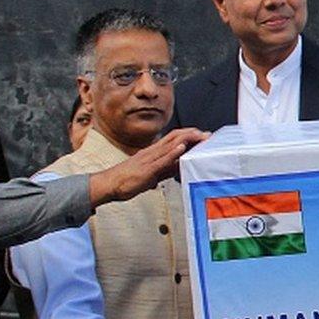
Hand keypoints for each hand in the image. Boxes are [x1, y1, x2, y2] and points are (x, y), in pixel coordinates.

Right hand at [89, 128, 209, 205]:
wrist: (109, 184)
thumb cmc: (127, 180)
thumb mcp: (151, 174)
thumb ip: (165, 170)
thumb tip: (179, 167)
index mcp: (153, 153)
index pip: (173, 139)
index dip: (188, 135)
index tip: (202, 136)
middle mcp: (152, 152)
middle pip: (175, 138)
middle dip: (193, 134)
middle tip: (208, 134)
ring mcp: (149, 159)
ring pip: (170, 145)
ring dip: (187, 139)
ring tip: (201, 136)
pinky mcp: (147, 169)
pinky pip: (161, 160)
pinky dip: (173, 152)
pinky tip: (182, 148)